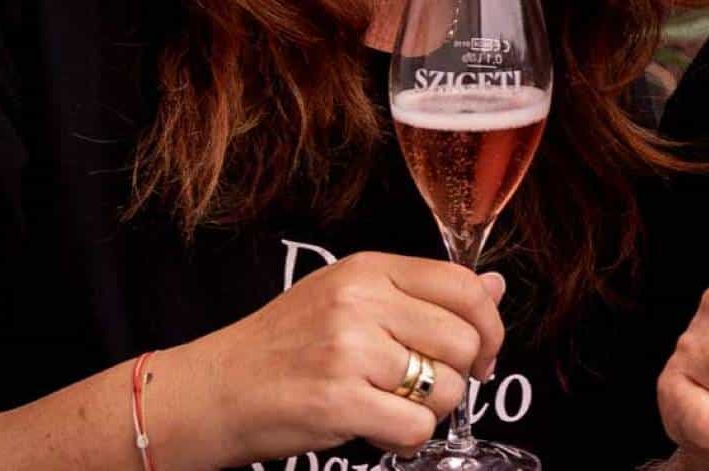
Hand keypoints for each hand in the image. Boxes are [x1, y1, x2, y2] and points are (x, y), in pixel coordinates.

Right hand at [156, 251, 505, 467]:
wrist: (214, 389)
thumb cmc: (285, 346)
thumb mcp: (351, 298)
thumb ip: (424, 293)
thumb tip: (495, 287)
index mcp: (369, 270)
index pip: (463, 286)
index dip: (488, 325)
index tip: (479, 352)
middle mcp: (360, 303)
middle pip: (462, 341)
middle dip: (458, 375)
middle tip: (428, 388)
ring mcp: (348, 352)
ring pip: (444, 389)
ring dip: (428, 410)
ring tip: (389, 406)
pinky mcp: (337, 402)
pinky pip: (416, 428)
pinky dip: (406, 439)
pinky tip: (378, 429)